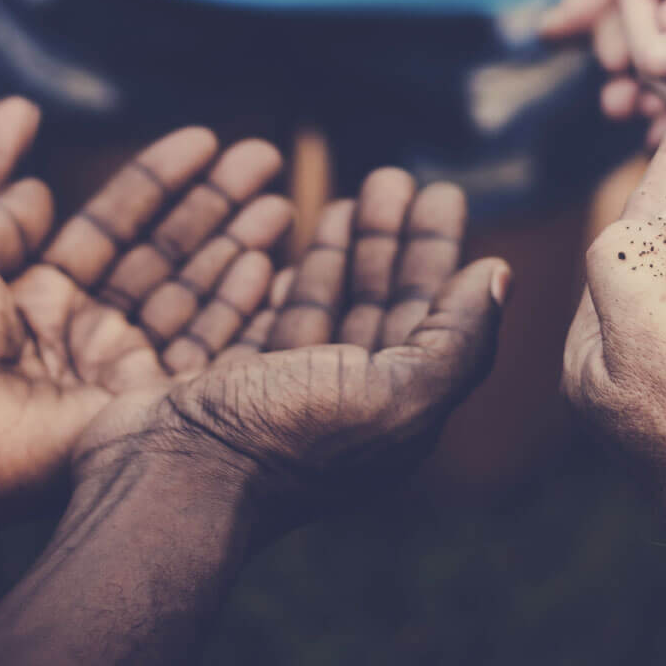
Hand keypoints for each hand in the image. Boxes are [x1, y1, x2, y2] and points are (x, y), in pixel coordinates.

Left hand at [0, 129, 291, 540]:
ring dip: (240, 248)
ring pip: (194, 296)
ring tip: (281, 204)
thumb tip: (36, 189)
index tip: (203, 140)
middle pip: (166, 255)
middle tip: (263, 157)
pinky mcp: (146, 408)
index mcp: (38, 296)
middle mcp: (87, 331)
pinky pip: (205, 352)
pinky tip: (265, 264)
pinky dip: (237, 308)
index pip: (114, 226)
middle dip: (217, 205)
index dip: (158, 181)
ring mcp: (119, 370)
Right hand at [73, 169, 510, 523]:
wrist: (166, 487)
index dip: (436, 252)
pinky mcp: (228, 382)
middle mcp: (344, 402)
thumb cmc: (286, 439)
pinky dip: (281, 278)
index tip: (441, 193)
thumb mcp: (396, 396)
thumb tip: (499, 274)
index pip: (429, 315)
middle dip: (390, 239)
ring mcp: (284, 392)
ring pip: (324, 305)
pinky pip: (265, 318)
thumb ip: (457, 339)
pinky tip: (285, 242)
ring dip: (341, 249)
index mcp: (395, 409)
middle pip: (379, 303)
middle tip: (393, 178)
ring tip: (352, 195)